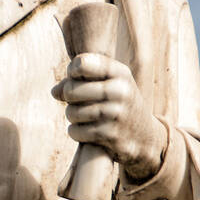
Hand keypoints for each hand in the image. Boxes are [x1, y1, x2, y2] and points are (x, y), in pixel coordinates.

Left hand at [52, 52, 167, 182]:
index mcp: (120, 72)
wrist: (144, 136)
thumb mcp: (108, 85)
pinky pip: (76, 131)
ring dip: (71, 116)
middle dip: (68, 97)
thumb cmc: (119, 104)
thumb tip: (54, 92)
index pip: (82, 63)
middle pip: (71, 90)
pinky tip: (85, 130)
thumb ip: (79, 82)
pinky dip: (75, 132)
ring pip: (72, 112)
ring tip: (81, 116)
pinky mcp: (110, 135)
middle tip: (77, 101)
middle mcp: (120, 90)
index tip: (77, 78)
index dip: (72, 71)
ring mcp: (116, 113)